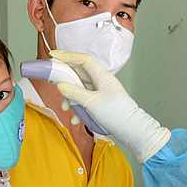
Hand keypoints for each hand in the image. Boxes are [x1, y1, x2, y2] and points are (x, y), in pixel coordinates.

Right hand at [50, 50, 170, 162]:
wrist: (133, 131)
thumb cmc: (117, 114)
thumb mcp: (91, 103)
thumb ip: (74, 93)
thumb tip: (60, 85)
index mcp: (102, 76)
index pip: (83, 59)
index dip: (67, 56)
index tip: (53, 55)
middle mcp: (102, 81)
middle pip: (80, 74)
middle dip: (66, 80)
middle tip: (54, 84)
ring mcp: (102, 92)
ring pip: (81, 89)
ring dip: (71, 98)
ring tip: (66, 108)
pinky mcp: (102, 103)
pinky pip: (86, 101)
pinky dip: (79, 108)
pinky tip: (76, 120)